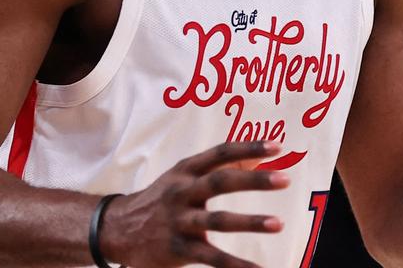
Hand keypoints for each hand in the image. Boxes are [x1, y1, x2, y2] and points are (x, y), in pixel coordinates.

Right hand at [106, 140, 289, 267]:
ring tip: (278, 223)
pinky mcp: (179, 248)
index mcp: (186, 170)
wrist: (117, 229)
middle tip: (284, 179)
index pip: (220, 153)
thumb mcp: (184, 175)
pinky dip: (236, 264)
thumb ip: (218, 167)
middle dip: (254, 180)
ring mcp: (180, 221)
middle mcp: (182, 192)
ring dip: (249, 221)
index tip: (277, 146)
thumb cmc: (161, 198)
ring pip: (217, 221)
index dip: (248, 148)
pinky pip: (212, 257)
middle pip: (220, 182)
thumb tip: (256, 159)